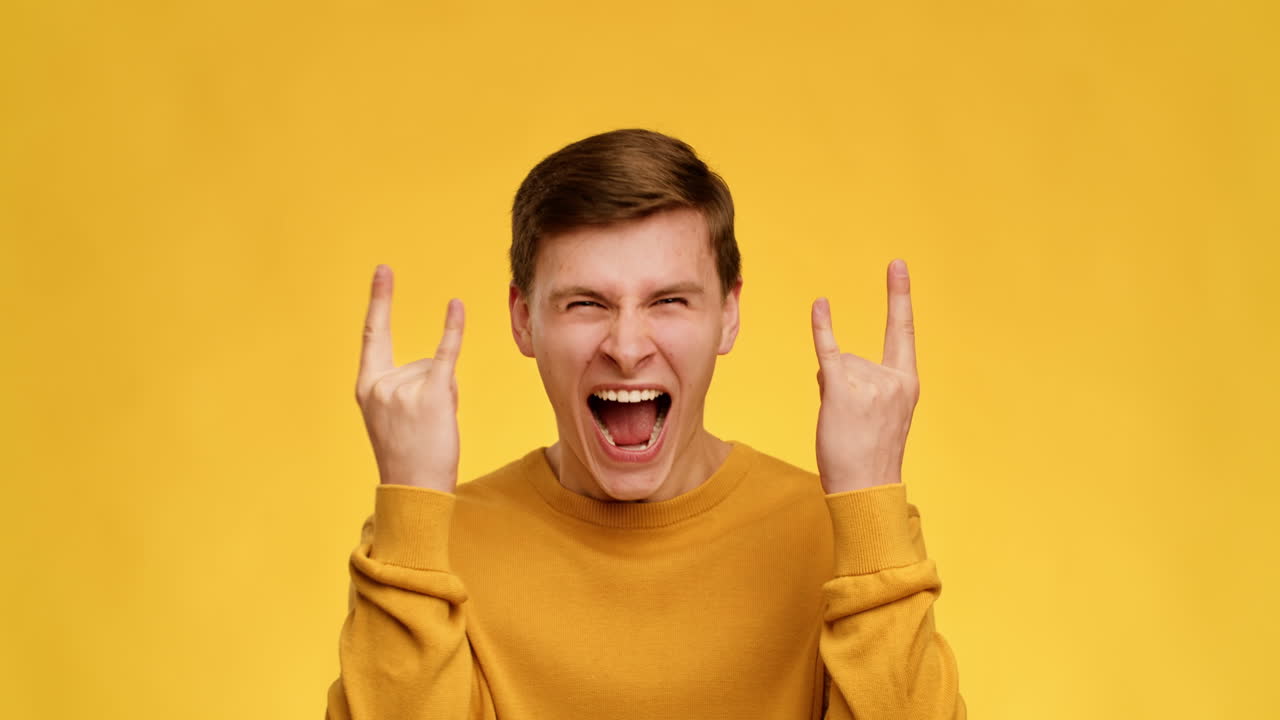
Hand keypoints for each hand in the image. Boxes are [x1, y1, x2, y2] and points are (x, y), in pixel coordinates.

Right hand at [355, 265, 464, 491]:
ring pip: (438, 370)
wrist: (413, 490)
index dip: (379, 300)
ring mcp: (405, 389)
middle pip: (421, 362)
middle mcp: (382, 383)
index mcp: (366, 386)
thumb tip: (436, 363)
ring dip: (446, 395)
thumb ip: (403, 384)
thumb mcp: (391, 416)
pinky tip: (456, 305)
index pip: (373, 334)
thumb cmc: (408, 456)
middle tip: (423, 424)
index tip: (384, 270)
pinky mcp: (432, 395)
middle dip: (432, 387)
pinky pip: (446, 354)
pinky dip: (453, 329)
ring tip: (434, 426)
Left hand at [811, 259, 919, 492]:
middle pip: (853, 358)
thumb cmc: (870, 456)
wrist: (866, 489)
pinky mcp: (842, 391)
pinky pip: (829, 351)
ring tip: (844, 425)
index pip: (903, 331)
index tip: (897, 265)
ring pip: (835, 366)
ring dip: (830, 390)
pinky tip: (820, 305)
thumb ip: (866, 382)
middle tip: (854, 423)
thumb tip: (832, 362)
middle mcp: (892, 378)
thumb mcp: (883, 414)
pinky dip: (822, 328)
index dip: (899, 296)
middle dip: (844, 384)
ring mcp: (869, 384)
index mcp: (908, 383)